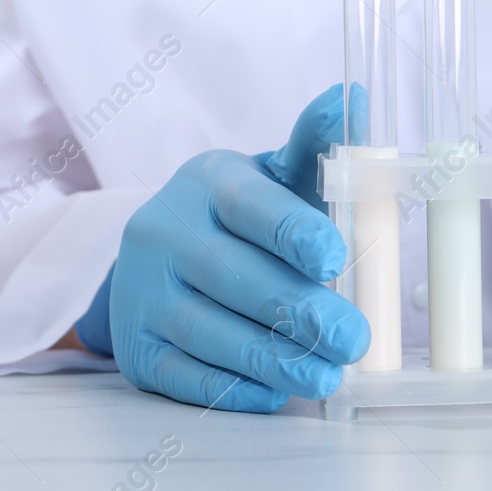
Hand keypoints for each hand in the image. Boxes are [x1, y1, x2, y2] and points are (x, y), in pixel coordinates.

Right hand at [76, 85, 368, 410]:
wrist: (164, 252)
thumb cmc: (244, 216)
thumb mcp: (276, 175)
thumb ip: (316, 144)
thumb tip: (352, 96)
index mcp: (208, 183)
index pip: (250, 205)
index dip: (292, 232)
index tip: (334, 259)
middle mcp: (165, 233)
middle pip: (234, 278)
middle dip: (300, 312)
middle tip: (354, 339)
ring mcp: (143, 293)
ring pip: (211, 332)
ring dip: (275, 360)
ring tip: (327, 376)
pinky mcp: (137, 349)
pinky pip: (185, 375)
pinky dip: (233, 388)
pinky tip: (274, 395)